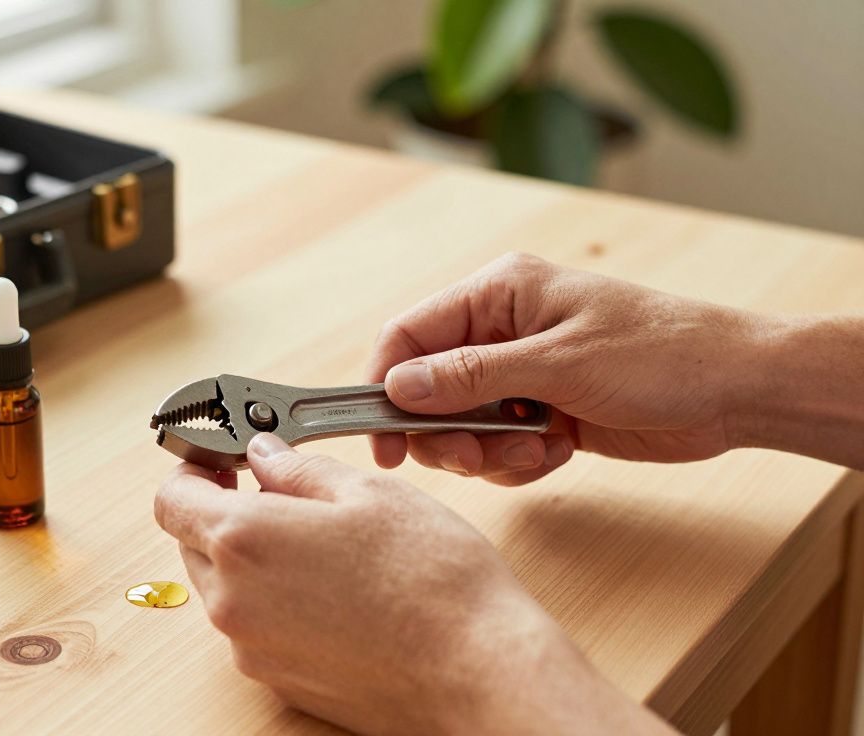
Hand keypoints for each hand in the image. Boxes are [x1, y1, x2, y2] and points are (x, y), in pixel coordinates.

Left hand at [155, 434, 672, 734]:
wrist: (476, 671)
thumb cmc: (433, 579)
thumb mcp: (368, 492)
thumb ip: (297, 469)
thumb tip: (264, 457)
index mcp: (243, 540)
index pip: (171, 498)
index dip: (191, 472)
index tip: (220, 462)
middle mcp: (233, 601)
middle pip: (191, 545)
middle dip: (223, 513)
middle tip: (279, 495)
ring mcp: (252, 648)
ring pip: (223, 588)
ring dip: (251, 561)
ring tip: (322, 547)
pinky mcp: (278, 681)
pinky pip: (255, 628)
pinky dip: (275, 603)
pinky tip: (334, 592)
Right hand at [367, 252, 763, 483]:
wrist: (736, 391)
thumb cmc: (659, 354)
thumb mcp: (558, 363)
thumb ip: (471, 375)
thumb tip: (399, 387)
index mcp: (498, 294)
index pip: (409, 336)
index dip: (386, 386)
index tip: (385, 441)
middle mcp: (502, 330)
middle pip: (428, 389)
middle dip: (446, 431)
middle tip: (475, 457)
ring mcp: (522, 373)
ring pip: (461, 424)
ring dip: (487, 450)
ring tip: (534, 450)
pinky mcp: (542, 411)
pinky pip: (497, 445)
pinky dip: (517, 460)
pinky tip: (557, 452)